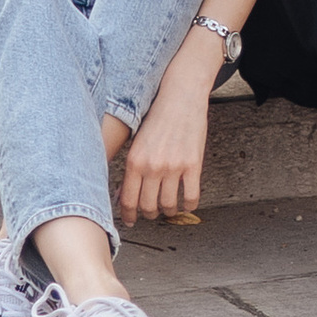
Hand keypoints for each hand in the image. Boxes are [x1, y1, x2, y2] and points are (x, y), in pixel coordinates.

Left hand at [119, 48, 215, 219]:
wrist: (180, 96)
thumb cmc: (156, 117)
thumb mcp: (136, 141)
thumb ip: (130, 169)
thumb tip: (123, 196)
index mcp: (134, 161)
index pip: (127, 200)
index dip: (128, 215)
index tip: (130, 220)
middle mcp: (152, 166)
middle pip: (148, 207)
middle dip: (148, 214)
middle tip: (150, 212)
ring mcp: (173, 166)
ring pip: (168, 205)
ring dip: (168, 211)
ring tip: (168, 208)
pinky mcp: (193, 165)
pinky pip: (191, 197)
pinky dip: (188, 206)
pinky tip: (186, 203)